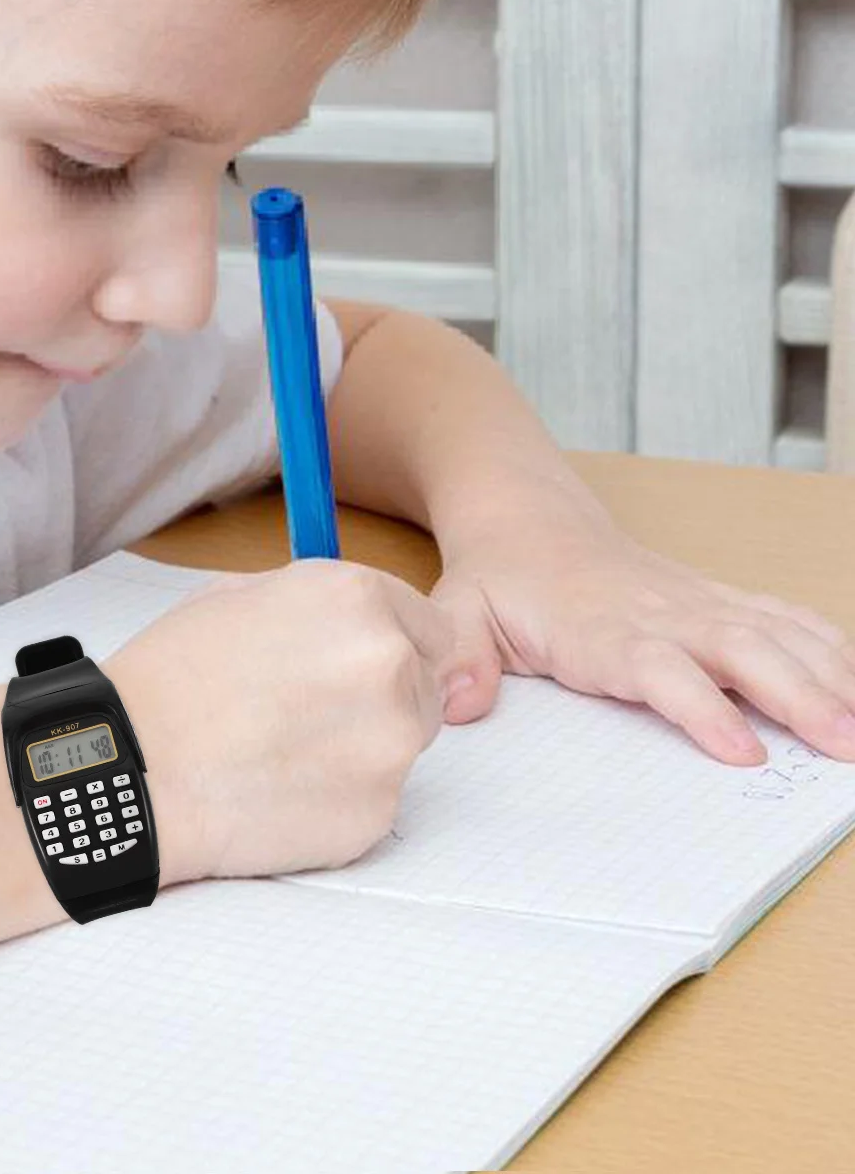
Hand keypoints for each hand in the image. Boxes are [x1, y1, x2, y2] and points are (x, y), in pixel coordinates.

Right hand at [111, 560, 459, 883]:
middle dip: (380, 695)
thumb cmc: (171, 677)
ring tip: (284, 748)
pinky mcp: (377, 811)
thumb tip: (354, 619)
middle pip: (426, 683)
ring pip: (404, 742)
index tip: (352, 663)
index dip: (391, 642)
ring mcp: (390, 742)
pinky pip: (376, 798)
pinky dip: (339, 797)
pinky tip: (279, 787)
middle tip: (307, 710)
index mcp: (359, 598)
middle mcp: (390, 663)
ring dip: (363, 745)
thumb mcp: (236, 595)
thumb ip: (316, 602)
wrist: (133, 769)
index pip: (431, 624)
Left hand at [429, 513, 854, 765]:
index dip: (699, 705)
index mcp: (595, 626)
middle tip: (844, 746)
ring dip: (826, 674)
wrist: (527, 520)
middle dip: (795, 695)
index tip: (741, 750)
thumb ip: (458, 658)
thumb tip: (454, 704)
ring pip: (771, 632)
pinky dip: (827, 644)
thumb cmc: (498, 577)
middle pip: (736, 649)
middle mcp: (656, 611)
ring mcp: (693, 602)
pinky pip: (780, 616)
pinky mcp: (714, 599)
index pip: (655, 666)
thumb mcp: (458, 612)